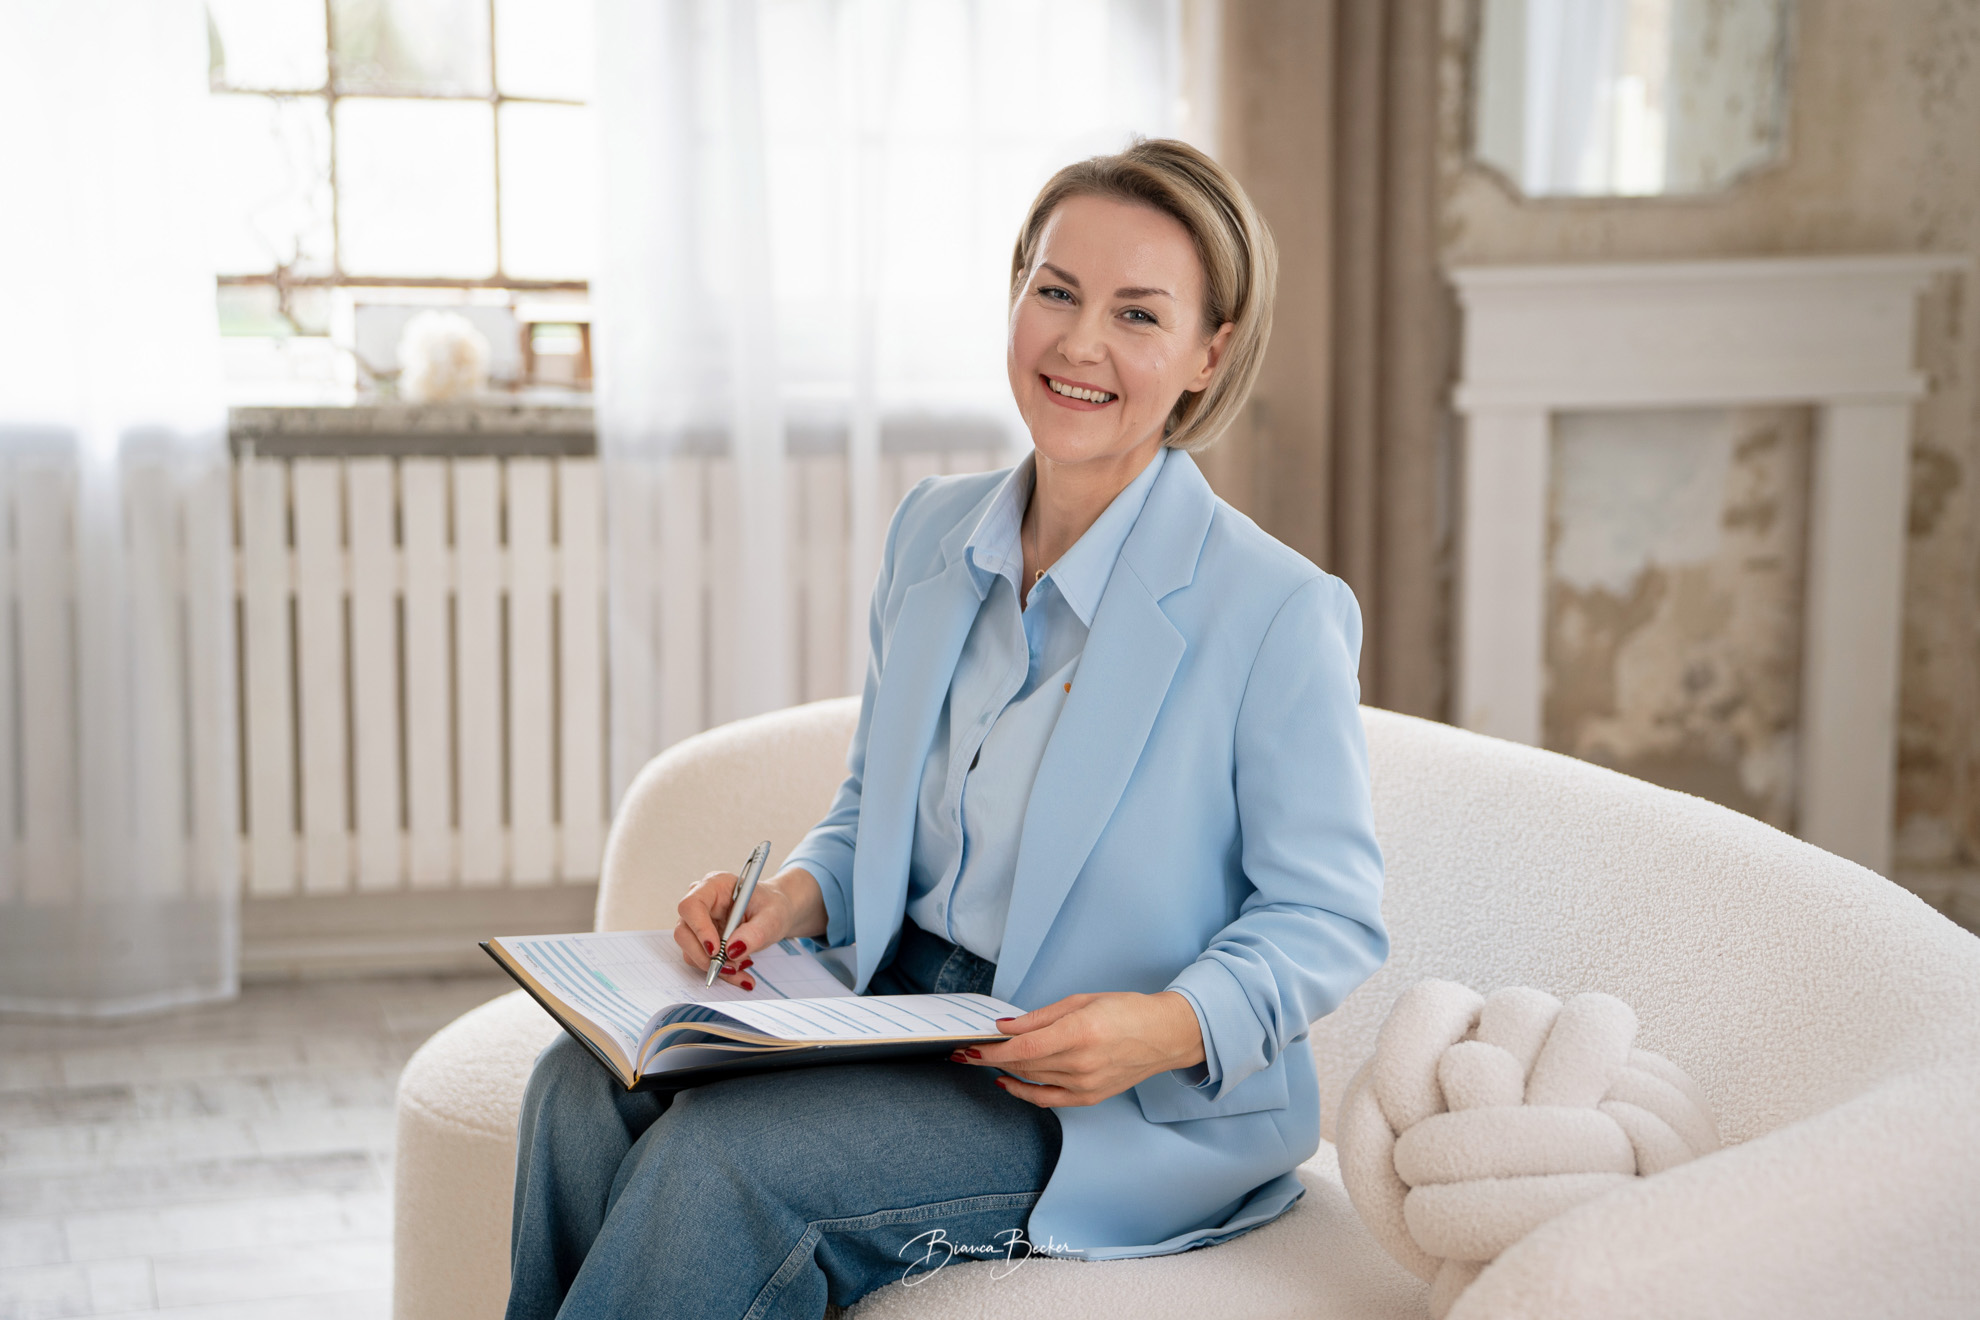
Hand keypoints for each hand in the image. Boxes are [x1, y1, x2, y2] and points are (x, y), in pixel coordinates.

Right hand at [672, 866, 825, 990]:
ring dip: (714, 967)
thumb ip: (755, 933)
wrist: (774, 913)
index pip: (692, 905)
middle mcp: (702, 902)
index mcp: (715, 885)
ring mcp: (698, 921)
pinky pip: (701, 959)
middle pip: (683, 931)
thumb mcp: (773, 917)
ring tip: (742, 970)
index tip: (716, 950)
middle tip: (732, 967)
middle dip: (704, 956)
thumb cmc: (772, 907)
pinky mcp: (701, 939)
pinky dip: (719, 971)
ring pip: (690, 950)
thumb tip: (732, 950)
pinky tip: (739, 972)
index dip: (699, 929)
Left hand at [951, 991, 1205, 1107]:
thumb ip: (1039, 1018)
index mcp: (1080, 1033)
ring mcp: (1085, 1085)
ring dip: (1004, 1070)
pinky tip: (1007, 1081)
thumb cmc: (1126, 1011)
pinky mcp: (1089, 1098)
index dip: (992, 1050)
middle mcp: (1081, 1064)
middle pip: (1023, 1064)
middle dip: (991, 1058)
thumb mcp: (1080, 1001)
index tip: (972, 1046)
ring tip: (983, 1060)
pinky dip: (1023, 1092)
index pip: (1023, 1048)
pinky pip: (1046, 1099)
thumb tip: (1006, 1028)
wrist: (1163, 1036)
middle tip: (968, 1050)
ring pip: (1031, 1079)